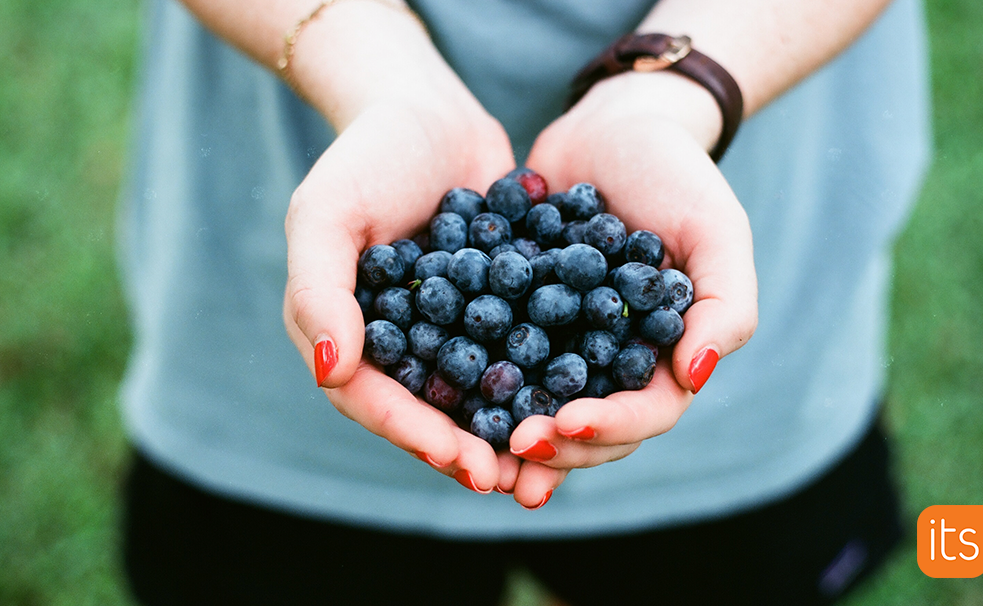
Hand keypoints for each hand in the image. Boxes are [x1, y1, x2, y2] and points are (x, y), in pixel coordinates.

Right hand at [282, 85, 523, 494]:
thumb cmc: (365, 156)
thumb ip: (318, 291)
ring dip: (509, 428)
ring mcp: (449, 327)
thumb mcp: (326, 213)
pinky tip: (582, 397)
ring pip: (476, 391)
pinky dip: (543, 377)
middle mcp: (397, 341)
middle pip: (428, 409)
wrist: (428, 111)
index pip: (373, 399)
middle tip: (511, 481)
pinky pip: (517, 349)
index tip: (461, 461)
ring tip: (549, 458)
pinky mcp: (497, 307)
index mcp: (346, 333)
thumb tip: (331, 373)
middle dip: (467, 448)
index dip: (415, 434)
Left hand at [508, 71, 758, 507]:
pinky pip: (495, 357)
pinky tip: (441, 397)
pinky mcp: (517, 317)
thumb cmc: (675, 173)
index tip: (568, 424)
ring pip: (540, 404)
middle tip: (515, 446)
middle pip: (590, 426)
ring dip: (511, 434)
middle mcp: (613, 359)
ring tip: (476, 453)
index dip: (611, 426)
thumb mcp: (715, 229)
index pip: (647, 411)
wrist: (611, 126)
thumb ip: (726, 304)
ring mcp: (563, 342)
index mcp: (665, 353)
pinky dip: (474, 382)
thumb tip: (695, 377)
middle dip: (555, 445)